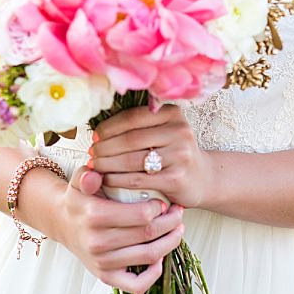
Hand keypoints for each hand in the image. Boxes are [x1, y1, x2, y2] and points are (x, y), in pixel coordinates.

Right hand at [58, 165, 184, 293]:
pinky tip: (160, 257)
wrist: (66, 224)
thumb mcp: (80, 181)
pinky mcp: (106, 277)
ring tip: (178, 228)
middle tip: (178, 212)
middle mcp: (98, 242)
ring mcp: (102, 262)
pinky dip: (154, 273)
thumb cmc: (82, 200)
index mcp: (94, 216)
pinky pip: (137, 285)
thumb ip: (87, 175)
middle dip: (172, 222)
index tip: (165, 202)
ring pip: (149, 256)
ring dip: (171, 242)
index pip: (141, 215)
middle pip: (149, 234)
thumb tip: (93, 175)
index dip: (160, 208)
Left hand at [90, 103, 213, 209]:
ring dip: (107, 164)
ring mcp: (180, 155)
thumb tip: (97, 130)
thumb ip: (139, 125)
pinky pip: (137, 179)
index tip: (94, 137)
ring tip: (95, 166)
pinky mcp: (175, 178)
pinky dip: (116, 180)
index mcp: (173, 114)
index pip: (133, 117)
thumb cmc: (173, 153)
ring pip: (131, 159)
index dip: (108, 127)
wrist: (201, 178)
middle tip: (92, 154)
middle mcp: (179, 131)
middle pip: (130, 139)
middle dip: (105, 147)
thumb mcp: (164, 131)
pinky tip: (107, 179)